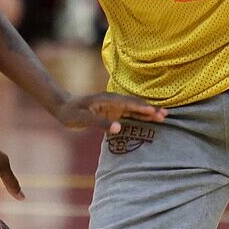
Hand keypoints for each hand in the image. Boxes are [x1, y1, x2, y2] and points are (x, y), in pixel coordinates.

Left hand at [51, 91, 167, 132]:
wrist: (63, 107)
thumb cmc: (71, 113)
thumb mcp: (83, 119)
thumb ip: (101, 123)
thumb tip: (118, 128)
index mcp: (107, 100)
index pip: (128, 103)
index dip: (141, 108)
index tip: (154, 112)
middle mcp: (113, 100)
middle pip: (135, 104)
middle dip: (150, 109)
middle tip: (165, 115)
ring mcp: (114, 105)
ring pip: (134, 108)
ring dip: (148, 112)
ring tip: (164, 116)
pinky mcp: (113, 111)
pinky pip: (129, 113)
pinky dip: (140, 116)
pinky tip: (150, 118)